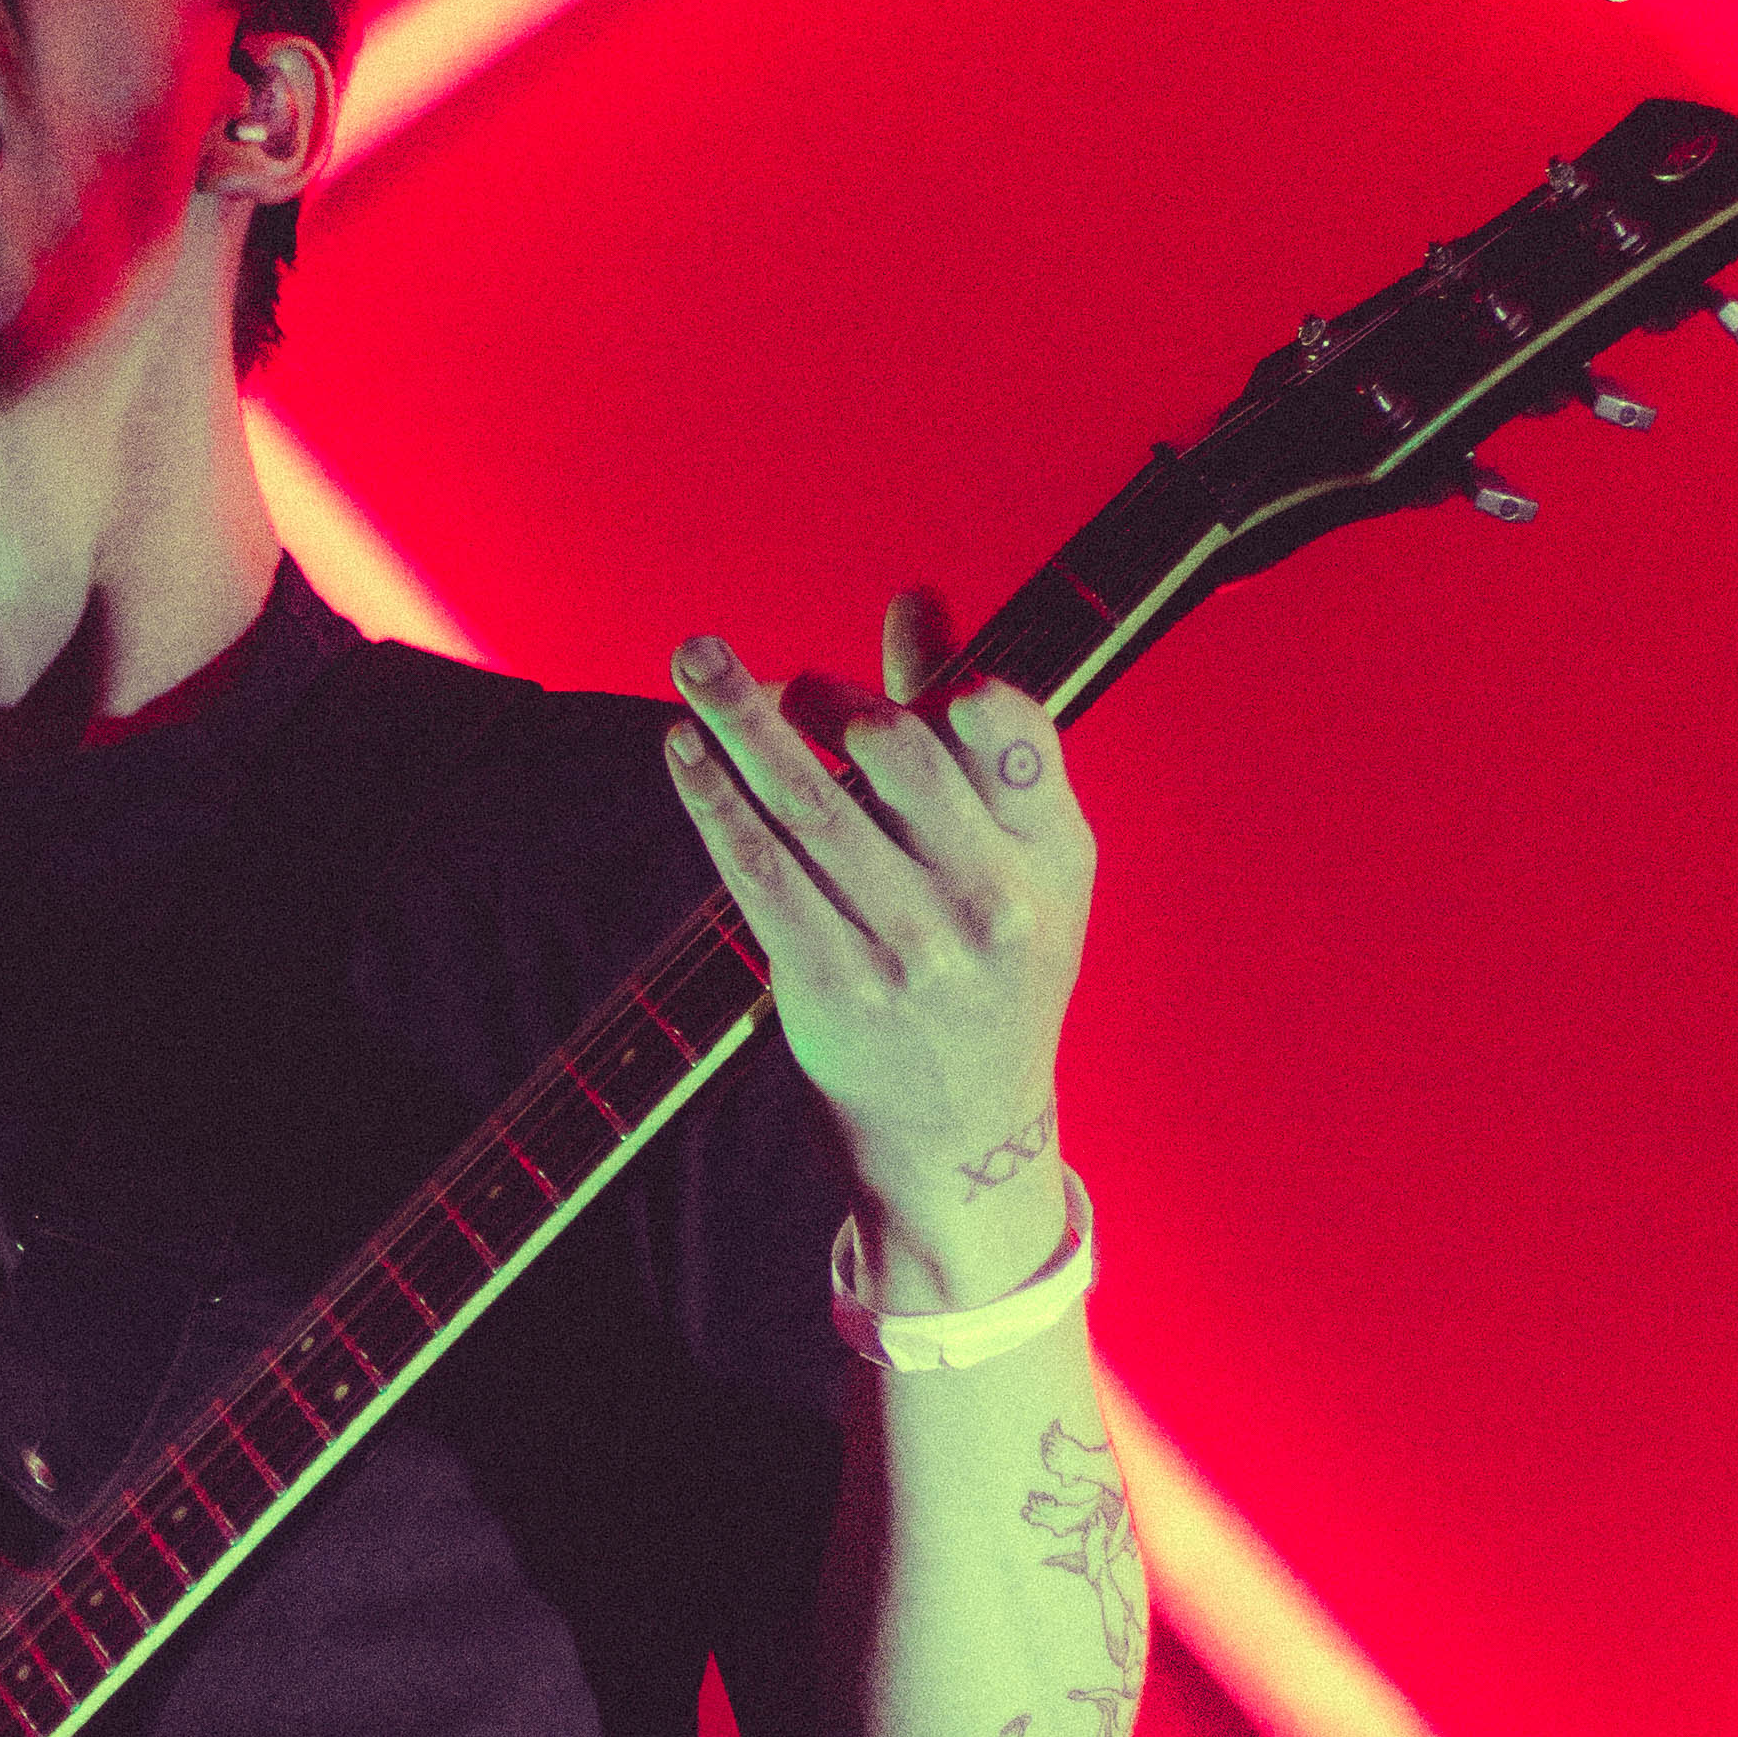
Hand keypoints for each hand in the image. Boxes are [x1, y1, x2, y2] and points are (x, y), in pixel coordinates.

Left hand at [665, 588, 1093, 1302]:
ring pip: (811, 803)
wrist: (965, 1136)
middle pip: (898, 753)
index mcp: (1054, 856)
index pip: (1007, 731)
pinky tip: (684, 751)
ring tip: (694, 658)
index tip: (895, 680)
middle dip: (823, 699)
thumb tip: (917, 600)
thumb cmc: (992, 970)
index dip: (948, 683)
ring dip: (739, 718)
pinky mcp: (833, 986)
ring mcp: (912, 948)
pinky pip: (760, 870)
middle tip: (774, 682)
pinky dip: (715, 801)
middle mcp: (991, 900)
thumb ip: (968, 728)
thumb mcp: (1017, 859)